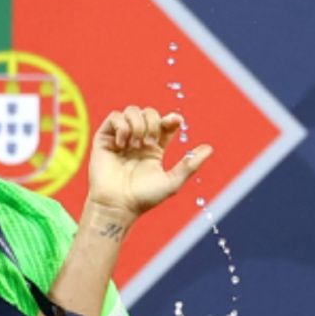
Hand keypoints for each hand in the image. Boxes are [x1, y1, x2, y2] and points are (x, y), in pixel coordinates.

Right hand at [83, 108, 211, 219]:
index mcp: (155, 148)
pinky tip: (122, 144)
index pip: (165, 124)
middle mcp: (138, 140)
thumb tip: (210, 148)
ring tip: (135, 146)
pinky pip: (115, 117)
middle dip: (153, 123)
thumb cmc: (145, 197)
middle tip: (151, 143)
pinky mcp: (104, 138)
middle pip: (149, 113)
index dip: (171, 119)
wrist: (118, 204)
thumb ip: (190, 165)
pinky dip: (122, 126)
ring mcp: (121, 138)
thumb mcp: (173, 182)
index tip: (175, 122)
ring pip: (132, 111)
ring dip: (138, 125)